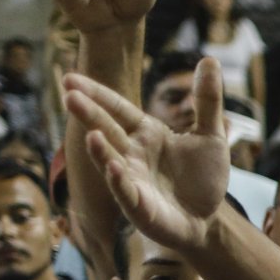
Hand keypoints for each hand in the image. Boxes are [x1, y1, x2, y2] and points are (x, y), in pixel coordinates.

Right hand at [66, 61, 227, 253]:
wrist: (207, 219)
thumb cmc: (203, 178)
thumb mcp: (211, 136)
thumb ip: (207, 101)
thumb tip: (210, 59)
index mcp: (146, 133)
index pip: (117, 108)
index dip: (97, 93)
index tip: (70, 78)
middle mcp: (133, 155)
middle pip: (107, 129)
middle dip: (89, 114)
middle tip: (69, 94)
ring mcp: (133, 182)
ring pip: (112, 162)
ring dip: (100, 150)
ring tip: (90, 134)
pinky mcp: (140, 209)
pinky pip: (127, 193)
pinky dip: (121, 182)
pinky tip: (115, 169)